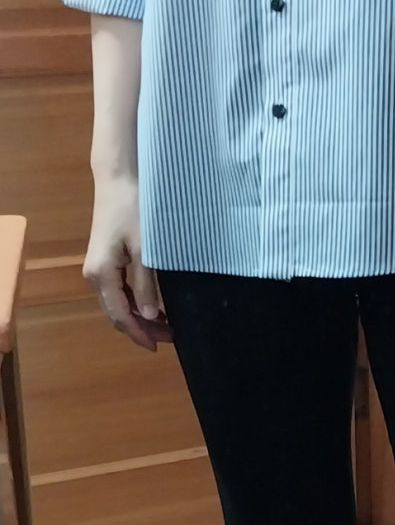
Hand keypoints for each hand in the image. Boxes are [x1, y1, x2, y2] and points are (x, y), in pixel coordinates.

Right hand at [84, 173, 172, 353]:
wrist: (118, 179)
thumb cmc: (134, 209)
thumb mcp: (145, 249)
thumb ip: (145, 284)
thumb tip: (148, 315)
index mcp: (102, 275)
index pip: (120, 316)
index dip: (140, 334)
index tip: (161, 345)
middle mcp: (95, 275)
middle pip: (117, 313)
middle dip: (142, 328)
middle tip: (170, 336)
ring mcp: (98, 267)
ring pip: (117, 303)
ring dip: (139, 316)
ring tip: (164, 324)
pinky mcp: (105, 259)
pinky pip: (118, 290)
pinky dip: (134, 301)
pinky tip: (152, 304)